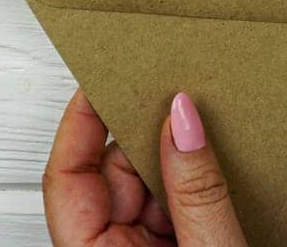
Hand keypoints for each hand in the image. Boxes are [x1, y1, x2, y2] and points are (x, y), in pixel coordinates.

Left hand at [43, 89, 247, 246]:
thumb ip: (196, 191)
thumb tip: (182, 120)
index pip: (68, 176)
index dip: (82, 122)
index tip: (103, 79)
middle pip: (112, 175)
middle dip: (146, 135)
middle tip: (175, 90)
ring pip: (146, 189)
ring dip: (176, 159)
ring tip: (207, 125)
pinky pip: (171, 208)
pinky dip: (193, 183)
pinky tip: (218, 162)